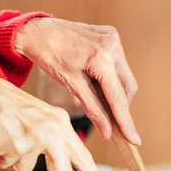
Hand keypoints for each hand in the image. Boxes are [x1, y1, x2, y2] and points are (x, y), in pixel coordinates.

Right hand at [0, 70, 112, 170]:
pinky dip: (0, 158)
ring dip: (16, 166)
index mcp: (62, 123)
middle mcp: (54, 130)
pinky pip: (9, 167)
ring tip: (7, 144)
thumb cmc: (5, 109)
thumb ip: (51, 146)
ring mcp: (38, 138)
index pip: (85, 157)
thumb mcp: (39, 122)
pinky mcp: (18, 145)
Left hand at [14, 17, 139, 143]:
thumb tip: (107, 132)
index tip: (134, 140)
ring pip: (125, 77)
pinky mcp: (111, 36)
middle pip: (127, 87)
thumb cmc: (49, 56)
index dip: (126, 121)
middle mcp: (112, 46)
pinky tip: (97, 81)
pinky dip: (112, 78)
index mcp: (102, 58)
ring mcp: (114, 38)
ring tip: (98, 97)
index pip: (118, 98)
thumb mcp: (70, 85)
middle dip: (121, 106)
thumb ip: (92, 109)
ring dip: (116, 92)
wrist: (36, 30)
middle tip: (109, 120)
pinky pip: (119, 64)